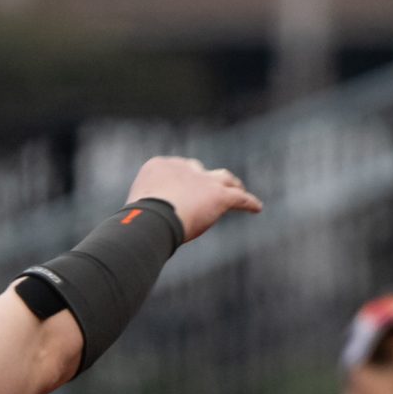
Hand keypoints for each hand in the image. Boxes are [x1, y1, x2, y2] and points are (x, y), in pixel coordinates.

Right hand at [126, 157, 262, 242]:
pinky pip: (240, 198)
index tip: (177, 193)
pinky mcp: (219, 195)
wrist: (155, 218)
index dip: (178, 182)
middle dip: (201, 178)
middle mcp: (182, 167)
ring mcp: (203, 179)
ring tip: (237, 188)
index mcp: (159, 166)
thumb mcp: (135, 211)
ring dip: (230, 183)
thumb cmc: (138, 221)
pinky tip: (257, 208)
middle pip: (197, 169)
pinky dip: (249, 202)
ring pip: (223, 177)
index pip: (173, 171)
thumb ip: (146, 211)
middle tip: (206, 187)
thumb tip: (141, 227)